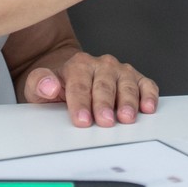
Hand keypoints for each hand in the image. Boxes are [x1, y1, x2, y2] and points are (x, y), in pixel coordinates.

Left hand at [22, 49, 159, 126]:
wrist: (70, 75)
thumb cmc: (56, 85)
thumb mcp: (37, 85)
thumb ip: (39, 83)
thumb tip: (49, 85)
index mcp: (78, 65)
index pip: (79, 84)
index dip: (81, 103)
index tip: (82, 120)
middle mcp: (101, 65)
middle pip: (104, 84)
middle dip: (105, 104)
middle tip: (105, 121)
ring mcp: (120, 71)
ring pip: (127, 84)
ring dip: (128, 101)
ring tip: (127, 118)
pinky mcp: (136, 79)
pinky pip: (146, 84)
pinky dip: (149, 95)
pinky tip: (148, 107)